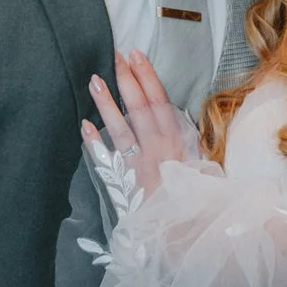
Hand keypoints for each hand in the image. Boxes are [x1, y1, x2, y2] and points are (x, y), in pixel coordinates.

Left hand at [83, 51, 188, 201]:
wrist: (186, 231)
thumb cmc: (197, 198)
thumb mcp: (202, 165)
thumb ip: (189, 143)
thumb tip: (181, 122)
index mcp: (179, 141)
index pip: (161, 102)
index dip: (148, 77)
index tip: (137, 56)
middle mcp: (160, 149)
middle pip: (141, 108)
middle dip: (127, 80)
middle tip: (115, 56)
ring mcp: (141, 164)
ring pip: (122, 128)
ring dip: (107, 103)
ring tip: (94, 80)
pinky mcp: (127, 181)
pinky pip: (108, 158)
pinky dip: (95, 141)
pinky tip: (83, 124)